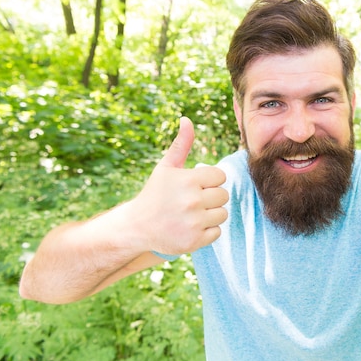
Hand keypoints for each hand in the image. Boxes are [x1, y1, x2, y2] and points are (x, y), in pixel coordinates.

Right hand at [126, 117, 228, 253]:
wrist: (136, 227)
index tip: (195, 186)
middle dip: (211, 198)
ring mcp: (194, 222)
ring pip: (223, 214)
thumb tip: (187, 119)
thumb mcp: (166, 168)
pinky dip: (206, 231)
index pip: (220, 177)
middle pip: (223, 195)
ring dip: (210, 215)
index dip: (209, 181)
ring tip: (191, 215)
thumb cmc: (155, 194)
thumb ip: (181, 144)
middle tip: (192, 202)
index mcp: (188, 180)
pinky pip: (217, 232)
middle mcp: (192, 201)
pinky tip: (190, 227)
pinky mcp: (195, 241)